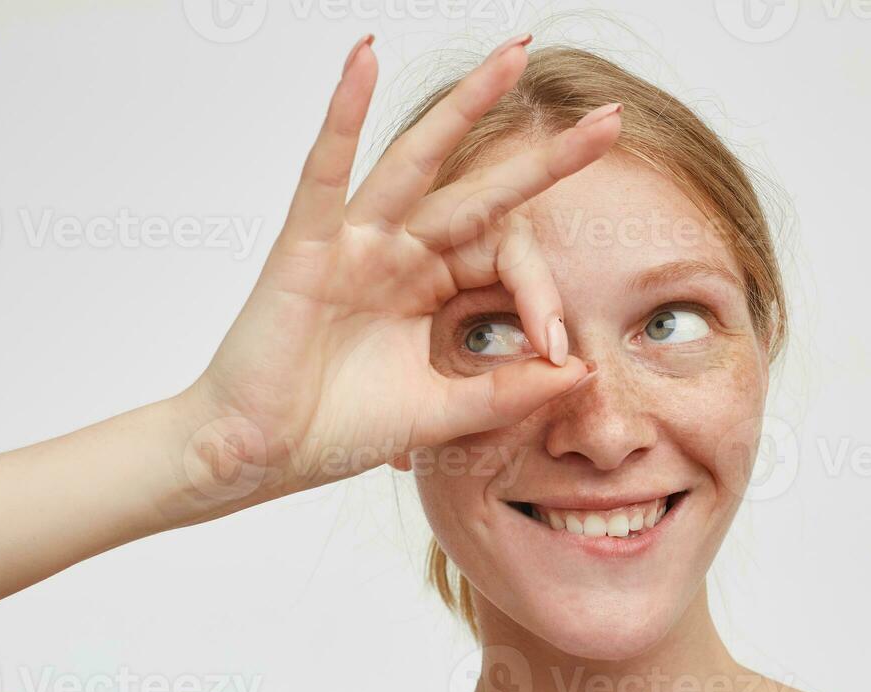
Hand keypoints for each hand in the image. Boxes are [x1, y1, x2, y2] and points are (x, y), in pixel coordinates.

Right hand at [174, 33, 620, 512]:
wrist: (261, 456)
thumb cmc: (335, 430)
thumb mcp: (441, 413)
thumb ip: (507, 394)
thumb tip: (580, 370)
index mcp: (430, 287)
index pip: (505, 259)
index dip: (542, 295)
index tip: (557, 349)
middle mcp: (398, 253)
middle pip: (481, 191)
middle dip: (545, 158)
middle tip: (609, 121)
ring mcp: (354, 242)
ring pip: (417, 160)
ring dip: (465, 105)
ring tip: (513, 55)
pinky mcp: (306, 245)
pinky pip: (326, 170)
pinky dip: (342, 114)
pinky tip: (363, 59)